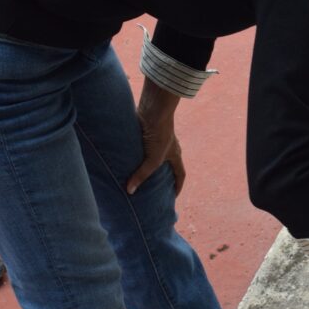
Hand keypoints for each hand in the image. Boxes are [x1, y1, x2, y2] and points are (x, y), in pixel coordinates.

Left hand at [126, 79, 184, 194]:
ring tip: (138, 177)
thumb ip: (142, 175)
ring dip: (148, 167)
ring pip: (154, 158)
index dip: (178, 187)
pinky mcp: (146, 135)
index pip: (181, 175)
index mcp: (175, 155)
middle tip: (154, 191)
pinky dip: (137, 157)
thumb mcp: (152, 158)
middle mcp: (169, 149)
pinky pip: (143, 150)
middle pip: (168, 167)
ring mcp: (157, 141)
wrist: (153, 111)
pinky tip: (127, 162)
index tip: (172, 197)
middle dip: (162, 179)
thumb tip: (130, 191)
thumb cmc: (159, 135)